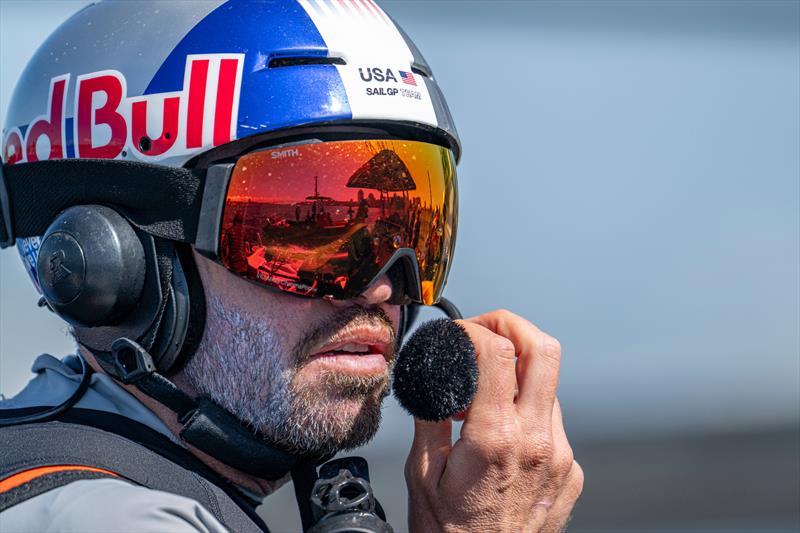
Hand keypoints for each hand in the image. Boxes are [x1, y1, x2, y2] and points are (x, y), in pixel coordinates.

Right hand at [404, 310, 582, 532]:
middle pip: (545, 350)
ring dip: (520, 373)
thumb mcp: (422, 473)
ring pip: (550, 386)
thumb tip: (438, 379)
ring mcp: (562, 458)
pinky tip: (504, 431)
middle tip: (487, 329)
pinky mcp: (572, 473)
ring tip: (486, 391)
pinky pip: (553, 422)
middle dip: (514, 325)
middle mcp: (538, 442)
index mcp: (495, 438)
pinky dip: (528, 411)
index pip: (499, 352)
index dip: (476, 328)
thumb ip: (431, 417)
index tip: (460, 332)